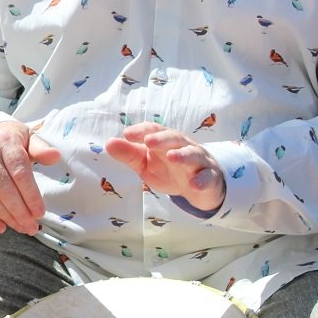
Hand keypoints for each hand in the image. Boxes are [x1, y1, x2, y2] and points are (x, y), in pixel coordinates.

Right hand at [0, 122, 61, 234]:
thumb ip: (40, 148)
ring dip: (5, 216)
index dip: (30, 194)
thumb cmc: (7, 140)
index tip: (40, 213)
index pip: (19, 171)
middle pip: (3, 187)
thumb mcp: (25, 137)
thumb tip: (55, 156)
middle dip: (19, 211)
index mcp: (5, 140)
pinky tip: (1, 227)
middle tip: (32, 227)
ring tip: (20, 228)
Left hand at [105, 122, 226, 212]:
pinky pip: (207, 177)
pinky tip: (194, 184)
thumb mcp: (146, 164)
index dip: (142, 130)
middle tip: (149, 142)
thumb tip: (108, 143)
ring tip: (172, 157)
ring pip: (193, 155)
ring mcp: (198, 162)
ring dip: (182, 155)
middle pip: (174, 138)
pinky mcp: (210, 177)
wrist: (199, 187)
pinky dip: (202, 180)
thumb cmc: (169, 170)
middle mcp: (183, 147)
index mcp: (166, 141)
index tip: (127, 134)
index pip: (154, 130)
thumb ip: (129, 155)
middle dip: (162, 138)